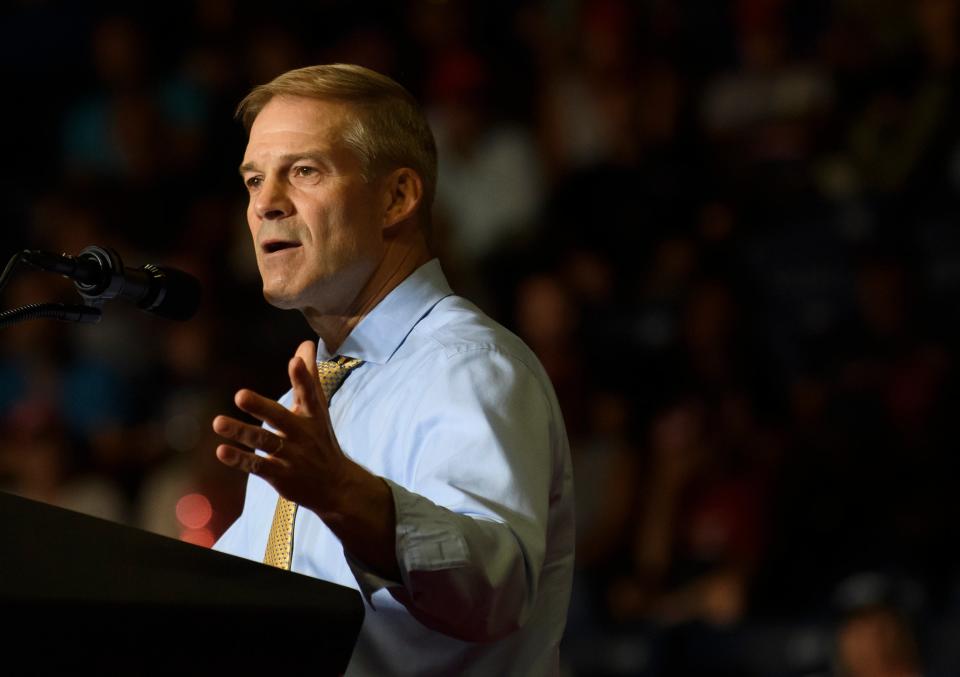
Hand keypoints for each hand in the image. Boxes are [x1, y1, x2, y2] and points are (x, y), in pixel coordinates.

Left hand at [212, 340, 351, 515]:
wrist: (336, 485)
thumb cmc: (321, 439)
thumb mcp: (318, 408)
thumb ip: (309, 377)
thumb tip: (305, 344)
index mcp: (313, 415)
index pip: (309, 393)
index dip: (303, 377)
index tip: (295, 361)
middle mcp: (303, 434)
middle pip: (280, 418)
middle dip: (261, 407)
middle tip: (240, 395)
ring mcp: (292, 456)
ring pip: (264, 442)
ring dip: (240, 432)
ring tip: (217, 422)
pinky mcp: (280, 475)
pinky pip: (257, 466)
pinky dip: (239, 459)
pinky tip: (221, 451)